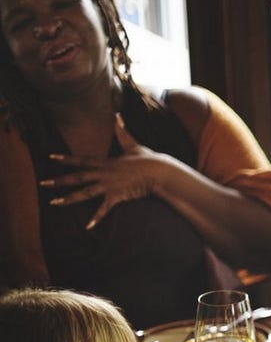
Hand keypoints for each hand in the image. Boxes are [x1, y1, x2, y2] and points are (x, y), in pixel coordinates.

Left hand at [41, 115, 175, 229]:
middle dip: (59, 180)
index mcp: (105, 162)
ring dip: (68, 199)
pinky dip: (96, 218)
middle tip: (42, 184)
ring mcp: (109, 186)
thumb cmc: (147, 158)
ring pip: (85, 193)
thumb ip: (122, 131)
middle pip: (77, 177)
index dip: (65, 159)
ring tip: (54, 203)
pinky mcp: (117, 196)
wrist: (158, 171)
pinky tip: (88, 227)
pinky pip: (104, 209)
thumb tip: (116, 115)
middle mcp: (103, 174)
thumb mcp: (132, 143)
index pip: (81, 160)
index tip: (50, 157)